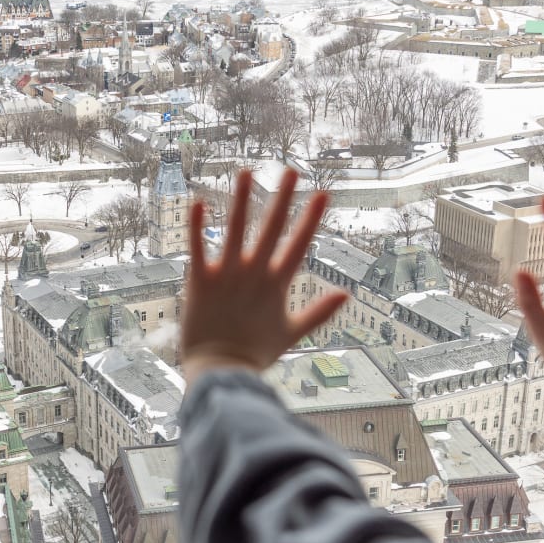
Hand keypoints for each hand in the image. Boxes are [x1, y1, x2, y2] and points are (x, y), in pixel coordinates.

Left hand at [182, 168, 346, 387]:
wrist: (220, 371)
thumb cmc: (255, 355)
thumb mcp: (292, 333)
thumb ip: (318, 312)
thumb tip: (346, 294)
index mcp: (277, 284)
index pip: (299, 244)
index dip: (311, 218)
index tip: (323, 193)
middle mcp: (254, 274)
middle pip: (271, 229)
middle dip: (282, 198)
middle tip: (290, 171)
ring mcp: (227, 275)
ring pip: (236, 230)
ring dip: (242, 200)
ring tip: (246, 172)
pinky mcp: (200, 281)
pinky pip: (197, 247)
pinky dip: (197, 225)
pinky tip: (198, 200)